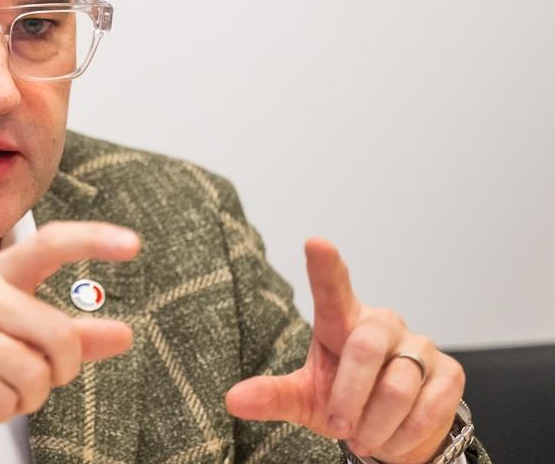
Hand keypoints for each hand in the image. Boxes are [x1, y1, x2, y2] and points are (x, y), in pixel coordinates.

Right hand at [0, 221, 138, 460]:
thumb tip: (124, 335)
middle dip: (59, 374)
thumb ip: (64, 333)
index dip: (93, 241)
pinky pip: (2, 399)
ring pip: (35, 376)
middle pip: (60, 337)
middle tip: (36, 379)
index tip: (134, 244)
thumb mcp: (2, 330)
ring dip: (25, 399)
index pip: (50, 243)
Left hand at [226, 239, 465, 462]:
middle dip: (348, 399)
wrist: (394, 432)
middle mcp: (382, 323)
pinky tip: (392, 440)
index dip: (325, 266)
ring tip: (364, 438)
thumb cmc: (345, 402)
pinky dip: (404, 436)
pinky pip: (428, 408)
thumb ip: (272, 395)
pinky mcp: (450, 373)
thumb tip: (232, 400)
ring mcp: (420, 345)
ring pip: (396, 388)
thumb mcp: (305, 398)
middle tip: (340, 429)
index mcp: (341, 321)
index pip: (333, 288)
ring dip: (375, 425)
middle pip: (364, 350)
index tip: (316, 242)